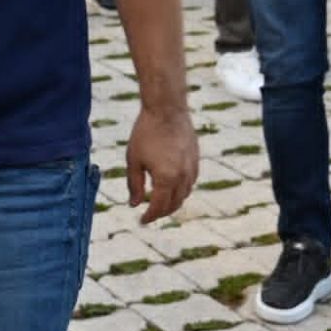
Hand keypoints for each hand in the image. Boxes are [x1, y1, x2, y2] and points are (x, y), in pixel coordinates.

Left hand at [125, 106, 198, 224]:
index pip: (159, 207)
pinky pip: (190, 183)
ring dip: (172, 203)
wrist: (167, 110)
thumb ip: (134, 185)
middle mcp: (183, 177)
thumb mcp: (134, 160)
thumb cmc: (146, 133)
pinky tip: (171, 188)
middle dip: (161, 213)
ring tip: (159, 203)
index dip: (149, 216)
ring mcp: (192, 169)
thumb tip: (134, 204)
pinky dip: (181, 191)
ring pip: (184, 195)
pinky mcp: (196, 160)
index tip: (141, 221)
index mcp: (166, 179)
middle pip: (174, 204)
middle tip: (148, 214)